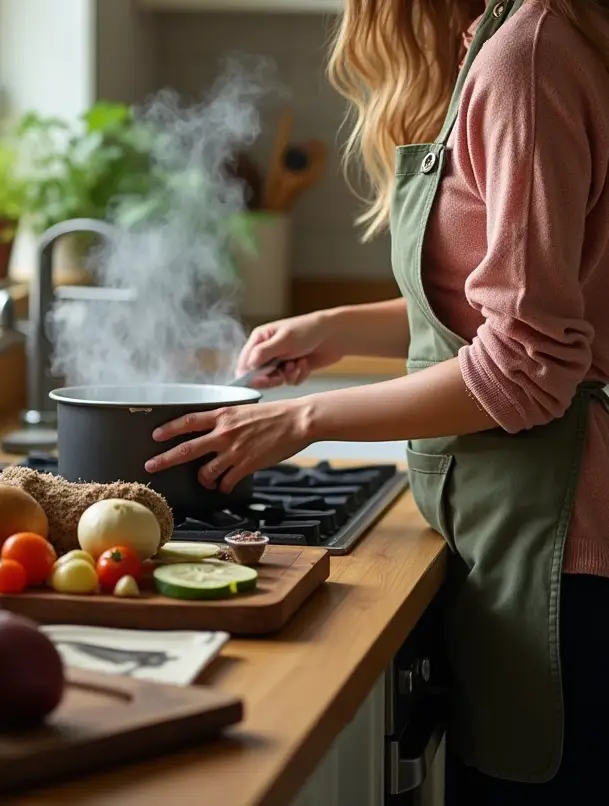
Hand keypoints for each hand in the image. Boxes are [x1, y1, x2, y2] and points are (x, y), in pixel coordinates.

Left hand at [144, 400, 311, 493]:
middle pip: (186, 449)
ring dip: (203, 479)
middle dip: (164, 459)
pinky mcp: (246, 465)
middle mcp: (224, 433)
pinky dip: (223, 486)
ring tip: (207, 481)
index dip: (169, 429)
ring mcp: (234, 451)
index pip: (188, 421)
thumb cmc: (277, 414)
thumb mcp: (247, 409)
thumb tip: (218, 429)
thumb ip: (229, 420)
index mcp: (223, 415)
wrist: (298, 420)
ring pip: (205, 472)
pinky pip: (226, 482)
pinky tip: (226, 485)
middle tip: (151, 466)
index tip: (155, 435)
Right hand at [235, 310, 343, 388]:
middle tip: (280, 375)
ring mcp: (280, 361)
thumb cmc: (308, 331)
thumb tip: (246, 367)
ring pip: (275, 380)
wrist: (334, 336)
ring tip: (297, 363)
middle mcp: (268, 351)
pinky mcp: (293, 369)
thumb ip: (262, 353)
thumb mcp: (283, 341)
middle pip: (258, 376)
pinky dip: (298, 375)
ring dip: (288, 375)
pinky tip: (305, 363)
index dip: (250, 375)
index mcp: (260, 339)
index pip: (244, 363)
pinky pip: (290, 381)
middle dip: (271, 378)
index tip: (261, 380)